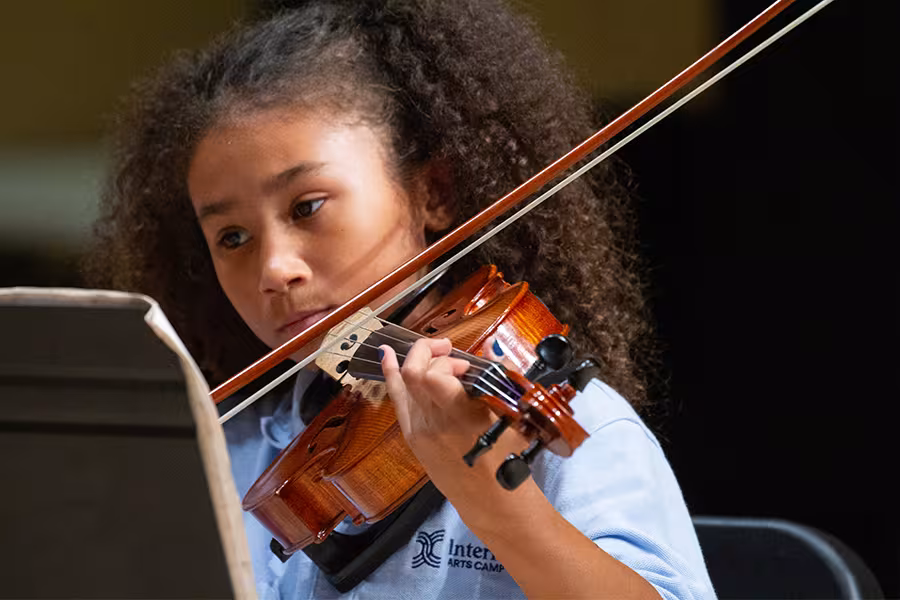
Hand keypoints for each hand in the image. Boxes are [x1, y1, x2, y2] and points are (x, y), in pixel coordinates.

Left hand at [379, 337, 526, 502]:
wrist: (491, 499)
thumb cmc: (506, 458)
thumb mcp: (512, 415)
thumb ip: (501, 376)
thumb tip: (493, 347)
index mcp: (459, 417)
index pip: (433, 376)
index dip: (447, 361)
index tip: (466, 365)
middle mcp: (433, 422)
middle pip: (413, 373)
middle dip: (430, 352)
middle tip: (450, 352)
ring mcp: (418, 430)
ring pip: (400, 383)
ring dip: (413, 360)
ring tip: (425, 347)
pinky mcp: (412, 437)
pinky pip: (397, 400)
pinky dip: (393, 376)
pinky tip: (387, 357)